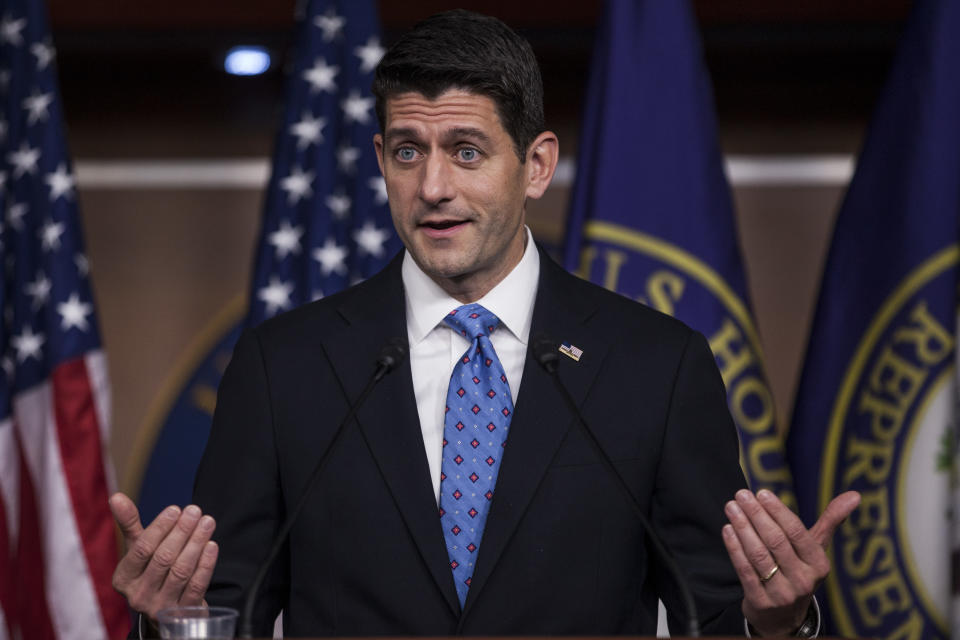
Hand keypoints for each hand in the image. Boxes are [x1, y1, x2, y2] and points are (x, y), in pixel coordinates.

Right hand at [109, 492, 218, 620]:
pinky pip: (196, 586)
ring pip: (181, 571)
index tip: (176, 509)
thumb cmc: (151, 569)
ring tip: (207, 522)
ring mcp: (160, 607)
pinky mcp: (182, 615)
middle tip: (195, 511)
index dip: (160, 527)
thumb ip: (129, 524)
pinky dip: (206, 564)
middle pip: (164, 558)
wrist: (167, 609)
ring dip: (196, 543)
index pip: (142, 549)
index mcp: (123, 578)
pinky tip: (212, 545)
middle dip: (182, 532)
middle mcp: (138, 595)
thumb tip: (116, 496)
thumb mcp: (137, 549)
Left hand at [721, 488, 859, 635]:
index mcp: (818, 564)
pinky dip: (735, 548)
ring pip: (759, 555)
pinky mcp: (760, 602)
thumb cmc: (799, 572)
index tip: (761, 493)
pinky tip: (728, 530)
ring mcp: (781, 593)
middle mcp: (802, 580)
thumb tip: (855, 495)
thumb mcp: (816, 550)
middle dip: (756, 515)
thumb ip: (831, 521)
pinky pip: (745, 571)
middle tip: (741, 495)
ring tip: (731, 508)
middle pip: (776, 541)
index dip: (778, 511)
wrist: (784, 618)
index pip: (797, 532)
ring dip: (743, 528)